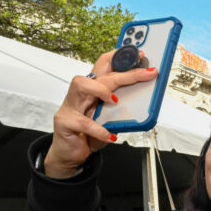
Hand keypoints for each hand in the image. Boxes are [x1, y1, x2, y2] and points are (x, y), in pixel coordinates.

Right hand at [44, 50, 157, 177]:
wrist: (69, 155)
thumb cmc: (89, 135)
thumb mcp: (110, 121)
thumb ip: (122, 111)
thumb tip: (144, 104)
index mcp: (92, 90)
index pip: (103, 66)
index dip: (120, 58)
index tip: (139, 55)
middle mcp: (80, 94)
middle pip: (100, 75)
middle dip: (125, 73)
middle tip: (145, 74)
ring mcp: (70, 106)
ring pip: (81, 85)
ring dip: (101, 89)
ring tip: (114, 101)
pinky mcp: (65, 122)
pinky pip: (83, 122)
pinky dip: (99, 129)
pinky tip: (110, 135)